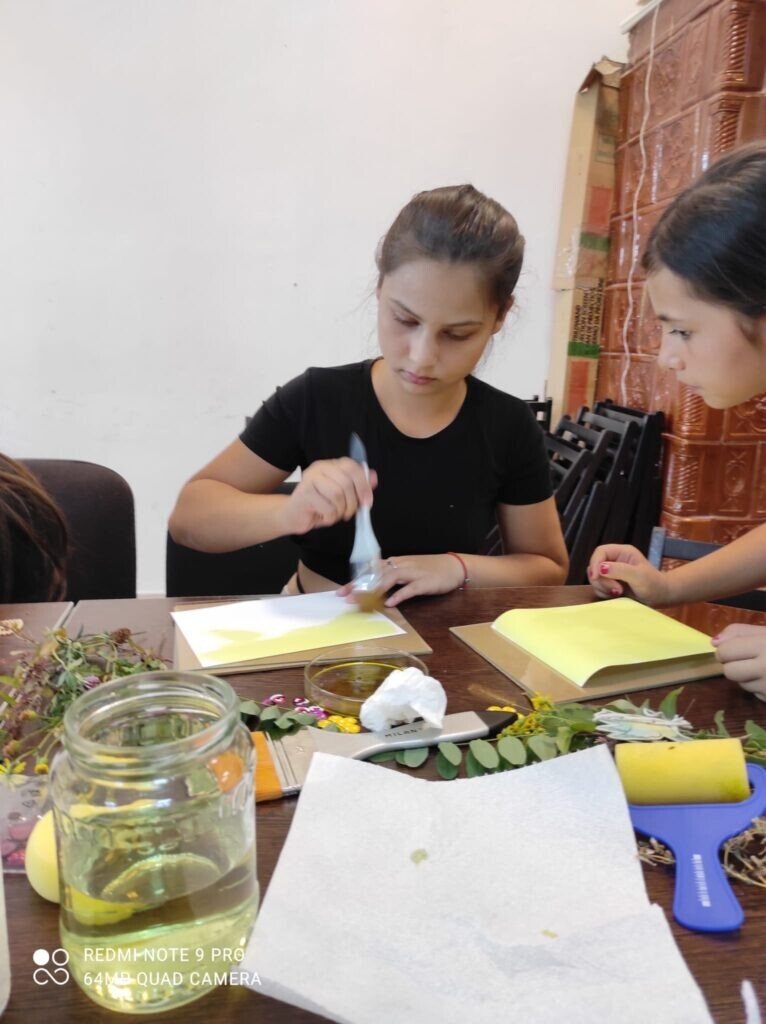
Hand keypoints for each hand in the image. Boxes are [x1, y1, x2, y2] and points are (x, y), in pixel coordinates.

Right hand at [284, 459, 376, 534]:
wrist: (293, 514)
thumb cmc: (319, 505)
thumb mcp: (343, 497)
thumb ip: (358, 486)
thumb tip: (374, 478)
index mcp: (331, 465)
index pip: (352, 467)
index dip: (363, 485)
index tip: (368, 502)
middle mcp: (320, 468)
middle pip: (346, 482)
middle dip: (352, 503)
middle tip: (349, 513)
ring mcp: (310, 479)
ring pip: (337, 495)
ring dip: (340, 511)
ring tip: (334, 514)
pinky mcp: (304, 493)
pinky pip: (327, 507)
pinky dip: (330, 517)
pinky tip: (323, 516)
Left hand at [337, 553, 464, 607]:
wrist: (455, 565)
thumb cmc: (430, 569)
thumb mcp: (408, 570)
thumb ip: (392, 577)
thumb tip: (375, 587)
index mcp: (396, 563)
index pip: (371, 570)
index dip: (356, 580)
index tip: (342, 591)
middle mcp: (402, 565)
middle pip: (376, 574)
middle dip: (360, 585)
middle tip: (346, 597)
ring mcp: (413, 573)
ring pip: (390, 578)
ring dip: (374, 589)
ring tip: (362, 601)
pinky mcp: (424, 582)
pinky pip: (409, 589)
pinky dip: (399, 595)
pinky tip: (390, 604)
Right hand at [587, 543, 669, 605]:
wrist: (660, 597)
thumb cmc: (654, 584)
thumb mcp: (639, 576)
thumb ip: (620, 570)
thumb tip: (600, 568)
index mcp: (622, 552)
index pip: (600, 552)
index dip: (595, 563)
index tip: (596, 576)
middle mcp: (615, 560)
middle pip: (595, 566)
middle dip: (601, 580)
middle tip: (616, 590)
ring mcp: (612, 573)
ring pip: (595, 578)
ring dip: (603, 588)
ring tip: (619, 593)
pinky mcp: (610, 584)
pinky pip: (598, 587)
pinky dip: (604, 593)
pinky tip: (616, 596)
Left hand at [712, 623, 765, 701]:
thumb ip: (739, 632)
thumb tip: (714, 642)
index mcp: (763, 645)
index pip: (725, 651)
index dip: (726, 650)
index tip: (737, 649)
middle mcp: (765, 667)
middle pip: (729, 671)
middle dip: (734, 665)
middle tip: (749, 659)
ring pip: (741, 684)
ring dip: (747, 677)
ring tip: (763, 668)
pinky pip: (756, 694)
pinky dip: (759, 688)